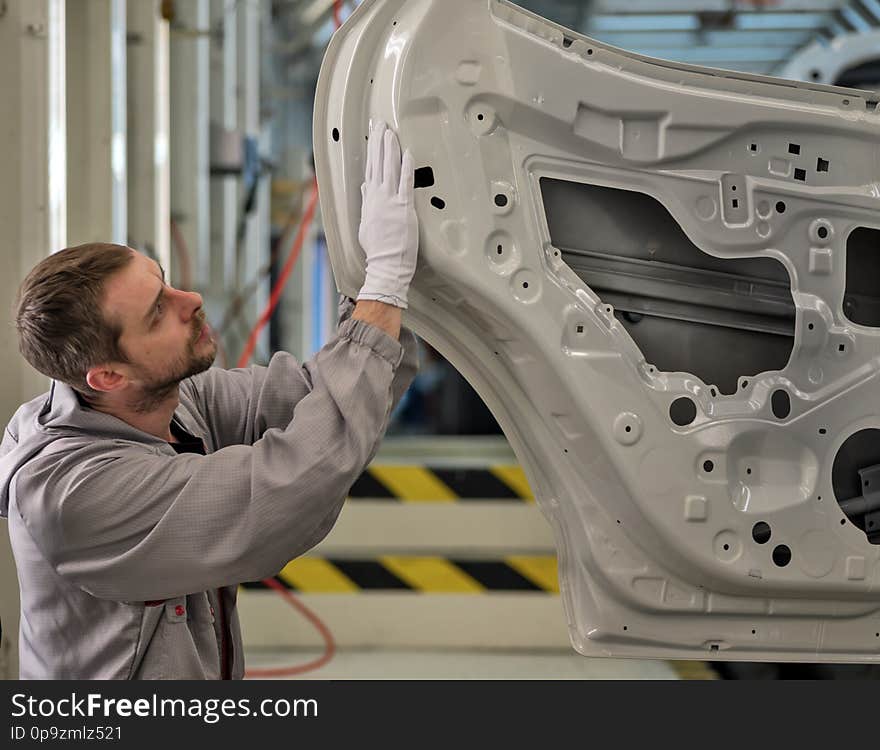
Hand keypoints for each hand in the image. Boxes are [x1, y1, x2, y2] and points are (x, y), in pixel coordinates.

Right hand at [357, 121, 417, 308]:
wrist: (386, 263)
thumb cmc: (378, 249)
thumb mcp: (367, 224)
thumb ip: (367, 203)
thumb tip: (365, 189)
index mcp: (369, 200)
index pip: (369, 169)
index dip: (371, 151)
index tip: (372, 136)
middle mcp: (377, 197)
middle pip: (377, 164)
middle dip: (378, 142)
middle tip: (380, 124)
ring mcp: (390, 201)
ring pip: (389, 169)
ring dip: (389, 149)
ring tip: (389, 132)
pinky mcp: (403, 207)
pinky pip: (405, 183)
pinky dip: (406, 167)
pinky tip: (407, 153)